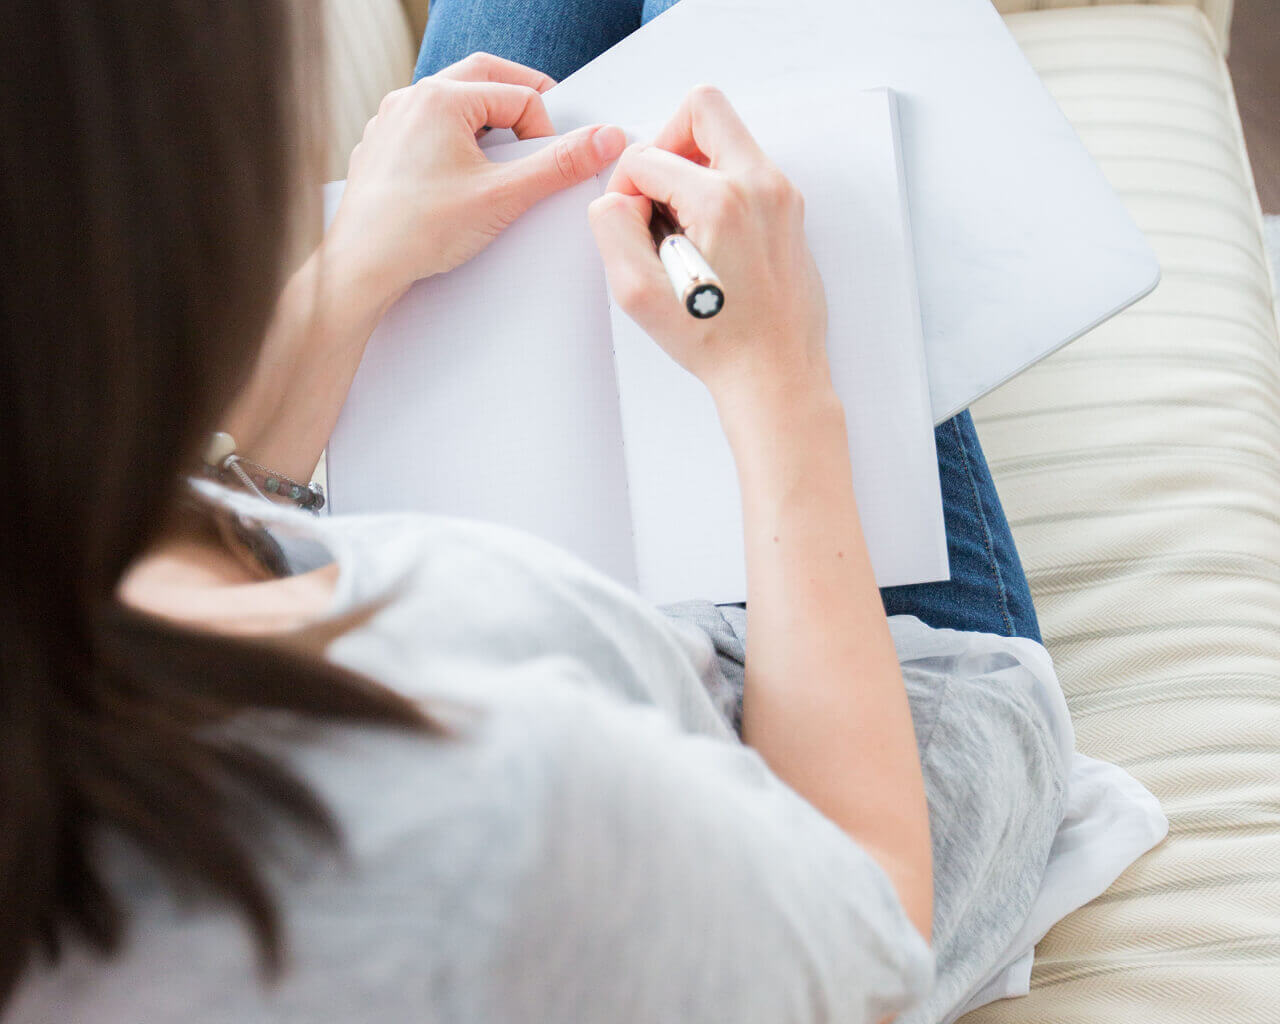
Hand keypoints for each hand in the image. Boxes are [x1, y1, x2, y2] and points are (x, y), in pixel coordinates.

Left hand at [323, 53, 626, 314]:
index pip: (518, 95)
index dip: (544, 130)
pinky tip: (461, 180)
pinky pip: (427, 129)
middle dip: (520, 104)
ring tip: (500, 161)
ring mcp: (391, 122)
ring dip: (485, 123)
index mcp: (440, 98)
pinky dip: (454, 142)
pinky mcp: (381, 148)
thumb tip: (603, 140)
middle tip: (542, 134)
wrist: (361, 268)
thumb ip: (558, 166)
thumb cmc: (417, 231)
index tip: (548, 166)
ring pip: (453, 104)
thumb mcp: (504, 197)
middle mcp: (411, 99)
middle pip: (483, 79)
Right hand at [587, 86, 828, 409]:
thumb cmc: (718, 343)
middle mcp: (760, 185)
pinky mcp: (790, 211)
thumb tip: (620, 198)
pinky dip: (718, 188)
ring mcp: (781, 195)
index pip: (647, 157)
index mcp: (721, 200)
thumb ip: (611, 228)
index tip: (632, 226)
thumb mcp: (638, 294)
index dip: (623, 188)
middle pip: (702, 108)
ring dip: (692, 167)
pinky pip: (746, 170)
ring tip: (681, 224)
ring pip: (727, 137)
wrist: (774, 375)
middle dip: (665, 142)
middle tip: (656, 191)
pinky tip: (707, 238)